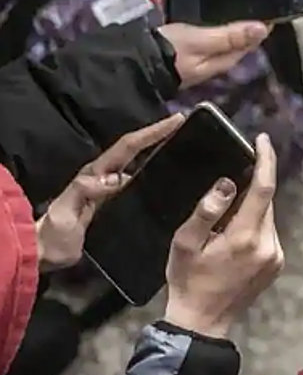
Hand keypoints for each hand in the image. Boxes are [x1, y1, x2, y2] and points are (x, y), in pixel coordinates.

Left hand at [36, 115, 183, 270]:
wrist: (44, 254)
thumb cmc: (55, 234)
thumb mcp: (65, 212)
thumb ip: (84, 191)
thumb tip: (116, 178)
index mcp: (95, 174)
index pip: (128, 147)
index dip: (151, 133)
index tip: (176, 121)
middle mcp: (105, 176)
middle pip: (135, 150)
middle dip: (159, 136)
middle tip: (185, 126)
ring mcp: (110, 189)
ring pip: (139, 165)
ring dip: (159, 152)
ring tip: (184, 147)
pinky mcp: (115, 204)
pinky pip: (139, 183)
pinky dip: (154, 174)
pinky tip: (168, 177)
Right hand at [144, 0, 269, 88]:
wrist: (127, 65)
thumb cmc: (168, 54)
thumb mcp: (202, 40)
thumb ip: (230, 35)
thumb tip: (262, 29)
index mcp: (223, 56)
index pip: (250, 39)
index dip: (258, 21)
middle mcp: (210, 53)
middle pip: (226, 26)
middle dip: (224, 6)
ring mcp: (191, 47)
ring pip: (200, 20)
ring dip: (192, 2)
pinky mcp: (171, 41)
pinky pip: (175, 19)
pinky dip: (167, 4)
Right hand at [163, 134, 284, 338]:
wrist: (202, 322)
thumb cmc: (188, 280)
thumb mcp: (185, 243)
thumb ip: (206, 211)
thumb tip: (227, 183)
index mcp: (245, 237)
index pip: (264, 188)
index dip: (265, 160)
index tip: (263, 140)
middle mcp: (268, 244)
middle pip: (266, 202)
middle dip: (250, 188)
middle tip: (227, 188)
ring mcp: (276, 256)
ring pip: (267, 217)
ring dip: (251, 210)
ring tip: (223, 221)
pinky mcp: (277, 264)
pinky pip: (268, 232)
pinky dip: (254, 226)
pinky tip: (233, 237)